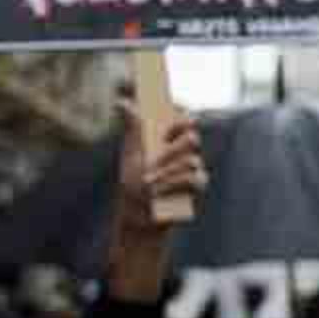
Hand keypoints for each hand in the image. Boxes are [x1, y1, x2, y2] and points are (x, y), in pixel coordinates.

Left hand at [107, 104, 205, 301]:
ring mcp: (192, 168)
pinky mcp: (197, 186)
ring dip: (168, 170)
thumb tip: (121, 101)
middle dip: (178, 142)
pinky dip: (175, 185)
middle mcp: (182, 151)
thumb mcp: (131, 153)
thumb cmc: (132, 183)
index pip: (182, 117)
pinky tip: (162, 191)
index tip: (176, 107)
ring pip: (192, 159)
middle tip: (165, 139)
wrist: (138, 215)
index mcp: (167, 139)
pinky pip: (195, 178)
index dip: (182, 111)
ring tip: (149, 182)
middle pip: (191, 135)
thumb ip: (133, 128)